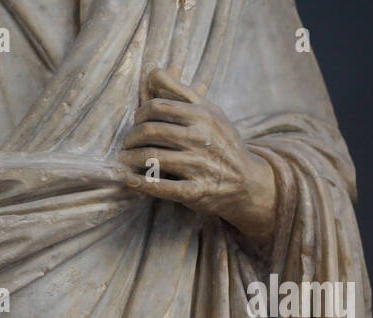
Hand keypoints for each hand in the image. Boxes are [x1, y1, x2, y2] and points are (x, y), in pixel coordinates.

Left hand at [120, 68, 276, 241]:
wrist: (247, 180)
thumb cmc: (221, 142)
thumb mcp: (208, 112)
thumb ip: (180, 92)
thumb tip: (154, 71)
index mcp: (202, 115)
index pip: (158, 106)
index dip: (139, 114)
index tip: (136, 122)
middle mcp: (200, 138)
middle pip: (150, 130)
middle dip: (131, 137)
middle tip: (127, 143)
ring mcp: (199, 165)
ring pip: (152, 157)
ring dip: (130, 158)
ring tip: (124, 159)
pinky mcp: (196, 191)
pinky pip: (162, 187)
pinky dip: (141, 184)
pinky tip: (128, 180)